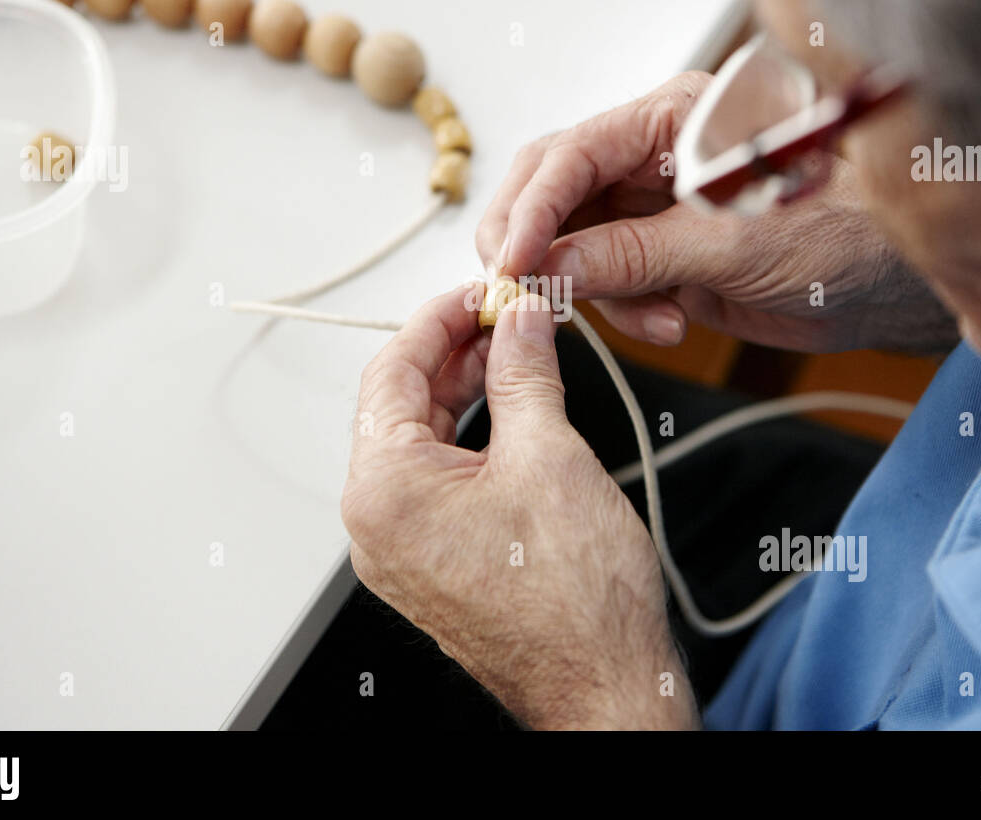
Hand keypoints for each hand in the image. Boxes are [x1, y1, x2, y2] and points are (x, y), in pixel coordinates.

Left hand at [341, 284, 698, 729]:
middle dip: (455, 352)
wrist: (603, 688)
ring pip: (422, 443)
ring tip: (518, 355)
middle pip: (401, 405)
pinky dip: (472, 439)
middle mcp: (377, 523)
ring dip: (466, 392)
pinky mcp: (432, 564)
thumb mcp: (550, 455)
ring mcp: (402, 549)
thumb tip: (520, 320)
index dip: (439, 319)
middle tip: (508, 317)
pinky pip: (437, 482)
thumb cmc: (577, 601)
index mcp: (385, 491)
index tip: (481, 293)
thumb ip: (525, 371)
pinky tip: (512, 412)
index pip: (391, 372)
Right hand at [476, 71, 955, 352]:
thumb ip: (633, 255)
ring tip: (654, 320)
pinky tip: (669, 324)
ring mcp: (655, 208)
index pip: (571, 152)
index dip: (532, 207)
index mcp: (672, 119)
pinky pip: (609, 282)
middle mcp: (653, 156)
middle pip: (555, 191)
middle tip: (525, 292)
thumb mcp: (732, 245)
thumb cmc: (848, 233)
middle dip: (537, 246)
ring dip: (592, 291)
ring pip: (573, 244)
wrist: (900, 287)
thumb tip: (549, 266)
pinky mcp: (665, 255)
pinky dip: (623, 312)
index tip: (512, 261)